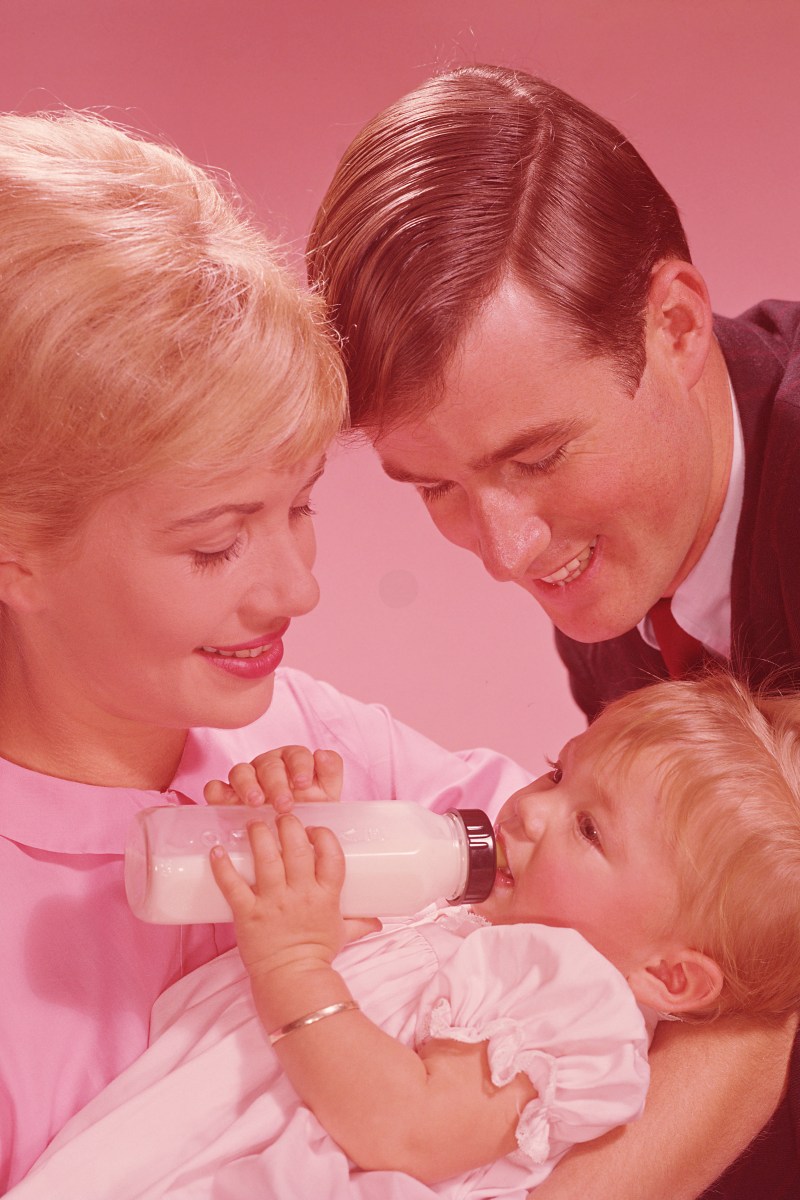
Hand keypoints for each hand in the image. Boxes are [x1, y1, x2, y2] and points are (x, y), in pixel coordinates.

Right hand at [204, 746, 343, 812]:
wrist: (293, 839)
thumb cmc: (311, 812)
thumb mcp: (327, 794)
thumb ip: (331, 771)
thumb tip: (322, 754)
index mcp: (293, 761)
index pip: (296, 755)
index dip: (300, 766)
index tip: (303, 783)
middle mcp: (268, 766)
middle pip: (268, 765)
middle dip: (277, 784)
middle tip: (284, 804)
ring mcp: (246, 779)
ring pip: (241, 771)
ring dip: (248, 785)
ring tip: (256, 803)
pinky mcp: (227, 796)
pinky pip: (216, 788)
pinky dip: (216, 792)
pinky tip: (222, 801)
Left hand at [210, 813, 347, 980]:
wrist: (291, 981)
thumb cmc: (316, 955)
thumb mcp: (343, 934)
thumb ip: (360, 923)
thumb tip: (380, 921)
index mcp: (326, 896)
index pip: (331, 855)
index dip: (323, 835)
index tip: (313, 828)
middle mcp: (301, 894)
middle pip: (297, 849)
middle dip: (288, 825)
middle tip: (280, 814)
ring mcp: (273, 903)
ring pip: (266, 859)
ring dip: (258, 835)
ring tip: (253, 822)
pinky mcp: (248, 914)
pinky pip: (233, 885)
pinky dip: (223, 867)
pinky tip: (216, 850)